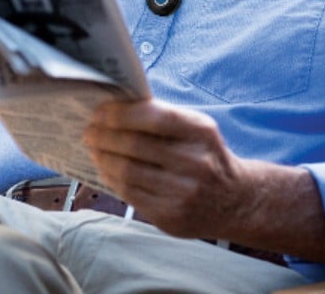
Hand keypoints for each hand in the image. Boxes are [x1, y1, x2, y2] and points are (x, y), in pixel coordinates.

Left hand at [83, 98, 324, 262]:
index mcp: (201, 132)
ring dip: (103, 158)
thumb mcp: (196, 128)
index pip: (153, 117)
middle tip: (88, 130)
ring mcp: (183, 193)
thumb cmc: (206, 155)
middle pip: (135, 146)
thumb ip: (161, 117)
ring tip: (94, 148)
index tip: (99, 111)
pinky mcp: (171, 217)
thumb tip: (114, 106)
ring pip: (128, 172)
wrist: (236, 201)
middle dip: (104, 136)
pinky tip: (106, 169)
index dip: (121, 113)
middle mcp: (195, 163)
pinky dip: (112, 179)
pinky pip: (131, 195)